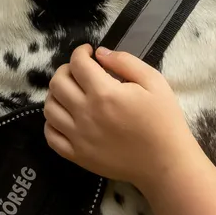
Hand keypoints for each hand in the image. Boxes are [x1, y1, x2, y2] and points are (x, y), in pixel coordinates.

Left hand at [44, 43, 200, 190]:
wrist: (165, 162)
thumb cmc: (163, 120)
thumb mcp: (154, 82)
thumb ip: (125, 62)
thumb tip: (100, 53)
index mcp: (105, 93)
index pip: (78, 64)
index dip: (80, 52)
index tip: (88, 52)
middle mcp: (85, 113)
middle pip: (57, 83)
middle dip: (66, 70)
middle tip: (80, 71)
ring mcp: (78, 137)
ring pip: (50, 108)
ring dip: (57, 94)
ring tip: (72, 92)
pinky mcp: (76, 155)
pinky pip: (51, 136)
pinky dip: (52, 122)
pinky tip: (67, 117)